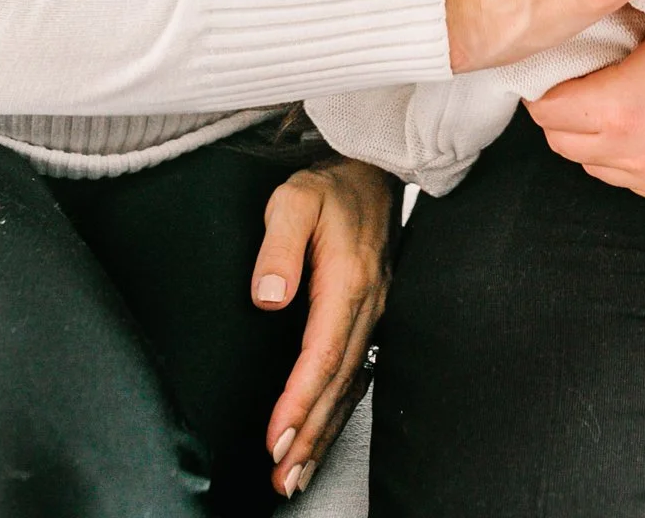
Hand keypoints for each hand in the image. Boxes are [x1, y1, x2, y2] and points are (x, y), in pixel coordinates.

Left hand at [253, 157, 396, 498]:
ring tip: (297, 473)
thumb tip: (268, 297)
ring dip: (325, 433)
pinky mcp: (374, 316)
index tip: (277, 436)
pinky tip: (324, 432)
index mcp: (349, 279)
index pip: (322, 354)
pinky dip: (340, 411)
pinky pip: (359, 373)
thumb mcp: (292, 200)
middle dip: (311, 434)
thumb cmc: (329, 184)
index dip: (300, 401)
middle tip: (282, 475)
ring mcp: (376, 312)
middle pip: (339, 382)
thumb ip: (277, 245)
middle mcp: (369, 303)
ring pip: (352, 385)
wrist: (371, 169)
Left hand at [527, 28, 644, 205]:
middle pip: (562, 142)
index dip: (543, 85)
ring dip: (594, 138)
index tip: (552, 68)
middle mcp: (633, 154)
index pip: (546, 109)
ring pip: (597, 166)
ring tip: (616, 103)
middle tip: (577, 82)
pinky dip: (631, 158)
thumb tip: (592, 8)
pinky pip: (636, 182)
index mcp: (619, 108)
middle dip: (561, 113)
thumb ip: (623, 23)